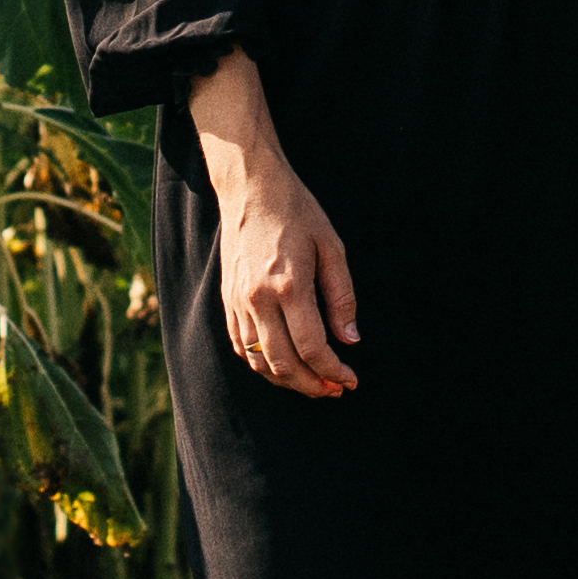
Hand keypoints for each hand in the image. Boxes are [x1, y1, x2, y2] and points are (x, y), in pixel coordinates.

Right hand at [211, 156, 360, 397]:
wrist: (251, 189)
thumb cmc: (297, 213)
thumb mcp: (332, 247)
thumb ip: (342, 296)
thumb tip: (350, 340)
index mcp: (290, 285)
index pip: (311, 347)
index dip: (332, 371)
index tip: (350, 380)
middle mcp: (259, 299)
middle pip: (283, 363)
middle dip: (311, 385)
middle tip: (334, 390)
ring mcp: (238, 301)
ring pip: (259, 361)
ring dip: (286, 381)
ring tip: (312, 383)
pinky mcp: (227, 299)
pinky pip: (240, 346)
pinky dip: (261, 365)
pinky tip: (282, 367)